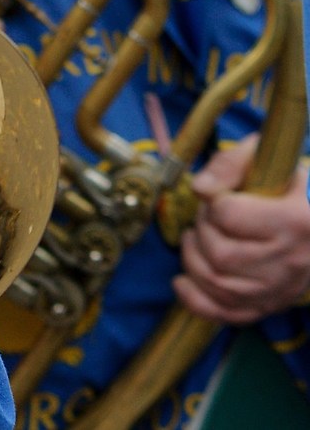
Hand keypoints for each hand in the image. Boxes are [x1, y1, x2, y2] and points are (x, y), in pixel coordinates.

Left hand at [174, 137, 309, 325]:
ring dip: (192, 258)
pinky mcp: (268, 307)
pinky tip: (182, 282)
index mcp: (296, 222)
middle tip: (208, 219)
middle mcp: (292, 262)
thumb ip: (230, 165)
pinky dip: (195, 300)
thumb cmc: (285, 190)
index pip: (228, 216)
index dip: (212, 203)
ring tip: (198, 239)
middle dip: (201, 230)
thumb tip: (200, 189)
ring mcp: (280, 290)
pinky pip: (225, 314)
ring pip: (217, 284)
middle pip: (220, 255)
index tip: (220, 198)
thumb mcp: (265, 163)